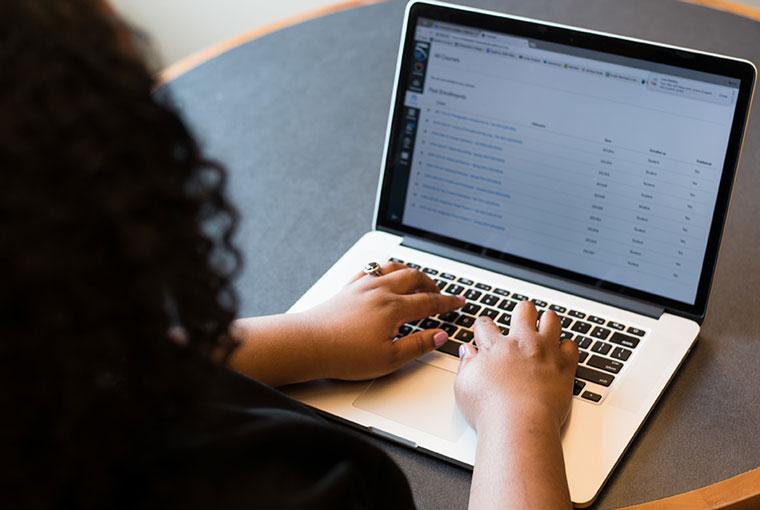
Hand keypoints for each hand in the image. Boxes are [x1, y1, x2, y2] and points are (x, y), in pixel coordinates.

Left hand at [303, 262, 463, 380]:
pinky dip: (384, 270)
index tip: (459, 301)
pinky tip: (383, 277)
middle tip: (440, 293)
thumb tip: (440, 335)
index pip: (429, 302)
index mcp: (393, 307)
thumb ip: (418, 345)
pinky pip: (371, 270)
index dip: (448, 302)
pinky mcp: (347, 288)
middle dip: (432, 283)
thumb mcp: (389, 358)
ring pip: (392, 268)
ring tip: (417, 281)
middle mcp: (379, 291)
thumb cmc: (344, 354)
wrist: (308, 344)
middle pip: (414, 277)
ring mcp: (362, 286)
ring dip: (409, 272)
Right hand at [454, 301, 577, 431]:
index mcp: (495, 347)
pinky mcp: (564, 366)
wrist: (519, 425)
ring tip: (545, 326)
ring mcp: (545, 352)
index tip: (484, 330)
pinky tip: (562, 351)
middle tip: (521, 318)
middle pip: (524, 311)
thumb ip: (466, 364)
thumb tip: (467, 352)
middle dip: (522, 312)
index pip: (486, 324)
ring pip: (551, 319)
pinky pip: (571, 346)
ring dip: (548, 321)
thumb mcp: (464, 386)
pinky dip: (567, 347)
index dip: (483, 325)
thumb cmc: (490, 410)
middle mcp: (521, 343)